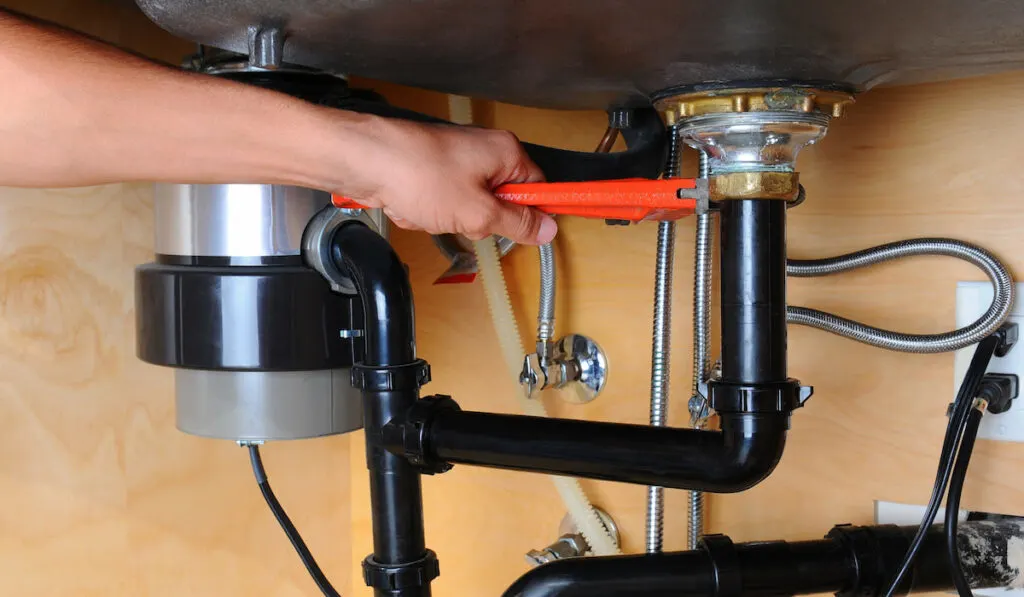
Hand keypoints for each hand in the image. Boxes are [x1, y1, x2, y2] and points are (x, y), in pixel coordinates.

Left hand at [327, 115, 556, 244]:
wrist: (366, 161)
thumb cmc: (419, 175)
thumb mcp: (478, 213)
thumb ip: (517, 223)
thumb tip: (548, 230)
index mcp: (506, 153)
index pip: (538, 188)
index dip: (530, 214)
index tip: (525, 233)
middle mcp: (485, 151)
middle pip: (502, 202)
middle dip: (480, 220)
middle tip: (463, 217)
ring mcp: (457, 161)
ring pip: (470, 208)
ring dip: (451, 219)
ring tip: (432, 209)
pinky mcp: (434, 171)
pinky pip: (445, 204)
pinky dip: (430, 212)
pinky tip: (415, 207)